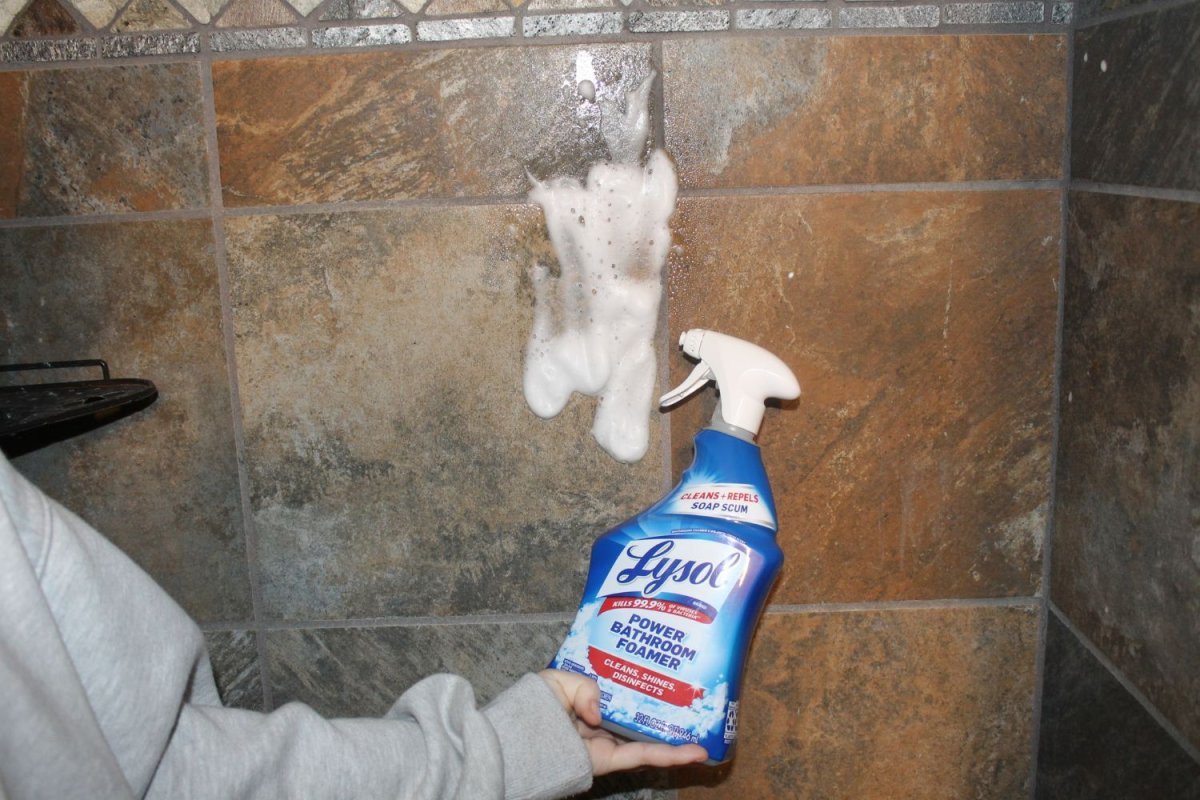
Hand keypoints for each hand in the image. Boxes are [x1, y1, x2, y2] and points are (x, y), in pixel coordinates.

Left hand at [538, 669, 708, 775]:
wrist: (512, 742)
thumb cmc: (528, 709)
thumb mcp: (556, 680)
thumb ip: (585, 687)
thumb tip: (601, 715)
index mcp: (589, 703)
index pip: (622, 695)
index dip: (645, 689)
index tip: (668, 678)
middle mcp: (602, 725)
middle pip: (641, 720)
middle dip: (668, 717)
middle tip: (696, 709)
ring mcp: (607, 744)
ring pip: (649, 742)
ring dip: (678, 745)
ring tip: (704, 743)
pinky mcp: (607, 761)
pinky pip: (642, 756)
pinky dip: (669, 756)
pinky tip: (692, 754)